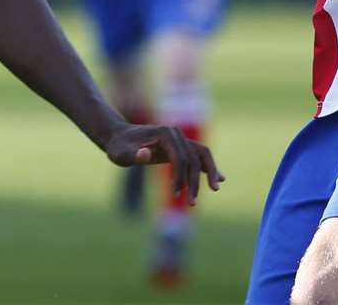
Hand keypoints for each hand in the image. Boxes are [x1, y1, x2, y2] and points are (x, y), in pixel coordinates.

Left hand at [104, 123, 223, 204]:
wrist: (118, 137)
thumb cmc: (118, 147)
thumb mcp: (120, 153)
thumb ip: (133, 155)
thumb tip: (146, 154)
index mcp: (165, 134)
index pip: (181, 158)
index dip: (181, 177)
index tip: (175, 195)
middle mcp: (175, 133)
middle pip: (194, 158)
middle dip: (195, 181)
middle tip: (192, 203)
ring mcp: (179, 138)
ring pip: (201, 155)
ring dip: (209, 172)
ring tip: (215, 189)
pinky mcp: (179, 146)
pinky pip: (198, 155)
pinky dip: (208, 166)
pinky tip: (219, 179)